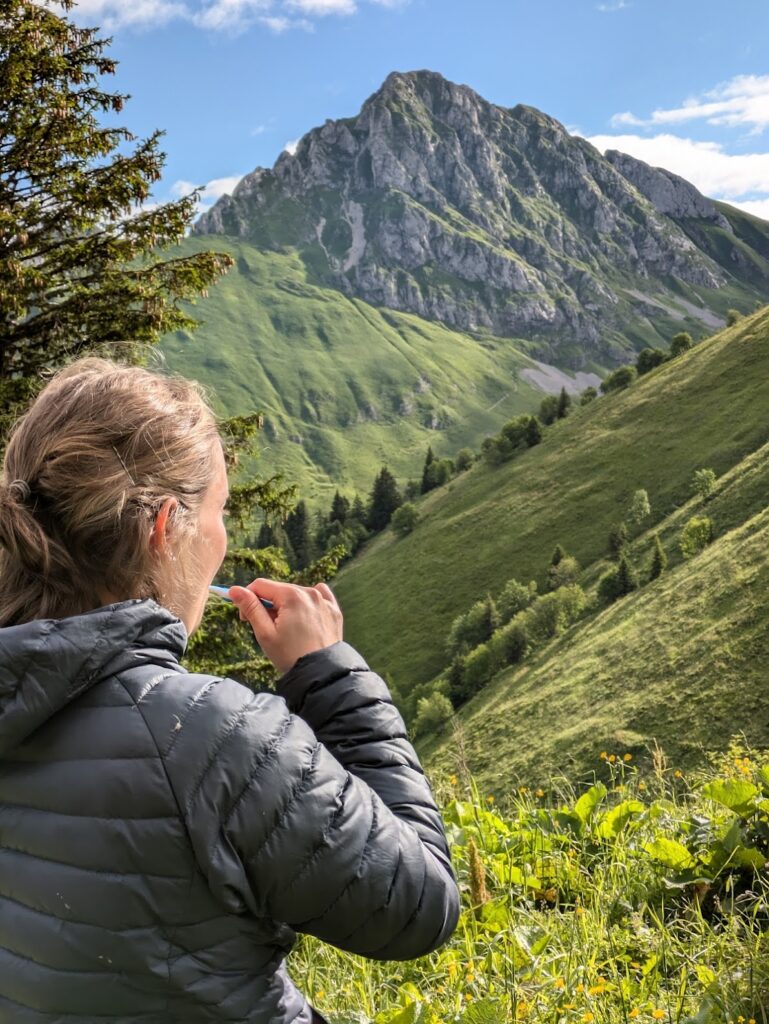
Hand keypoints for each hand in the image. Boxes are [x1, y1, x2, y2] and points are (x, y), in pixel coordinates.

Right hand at [229, 578, 343, 675]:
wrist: (320, 673)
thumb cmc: (290, 656)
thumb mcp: (265, 633)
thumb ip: (250, 607)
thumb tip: (235, 589)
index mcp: (291, 595)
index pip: (260, 585)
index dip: (248, 599)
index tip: (246, 619)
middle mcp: (309, 592)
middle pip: (278, 590)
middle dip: (268, 605)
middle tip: (268, 629)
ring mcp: (324, 600)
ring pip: (296, 594)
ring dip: (286, 606)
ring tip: (287, 630)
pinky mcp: (333, 610)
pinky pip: (318, 596)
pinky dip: (307, 603)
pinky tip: (305, 618)